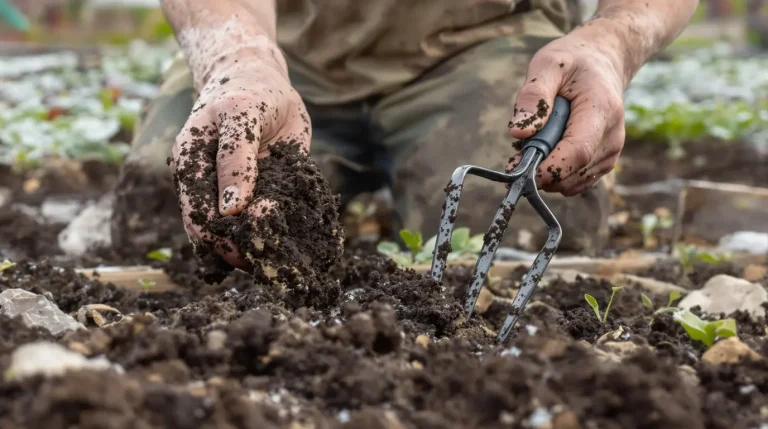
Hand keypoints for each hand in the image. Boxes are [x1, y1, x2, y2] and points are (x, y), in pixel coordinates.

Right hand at [170, 49, 310, 269]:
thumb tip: (231, 209)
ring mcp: (234, 194)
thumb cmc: (245, 90)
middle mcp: (209, 188)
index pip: (199, 220)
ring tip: (290, 264)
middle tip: (279, 266)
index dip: (223, 242)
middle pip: (220, 237)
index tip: (256, 251)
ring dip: (266, 248)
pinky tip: (299, 244)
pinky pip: (270, 221)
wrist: (260, 79)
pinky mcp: (260, 194)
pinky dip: (284, 233)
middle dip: (248, 252)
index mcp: (192, 170)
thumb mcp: (241, 114)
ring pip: (244, 234)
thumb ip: (236, 159)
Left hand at [507, 24, 626, 195]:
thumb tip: (519, 132)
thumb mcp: (548, 64)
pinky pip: (573, 182)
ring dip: (546, 172)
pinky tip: (548, 149)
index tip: (517, 170)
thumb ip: (533, 96)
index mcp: (602, 110)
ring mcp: (610, 153)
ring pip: (570, 182)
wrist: (602, 62)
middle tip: (516, 152)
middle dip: (539, 171)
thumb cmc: (573, 61)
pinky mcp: (603, 163)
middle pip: (571, 172)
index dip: (546, 168)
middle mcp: (612, 137)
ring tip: (536, 140)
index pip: (577, 152)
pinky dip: (555, 173)